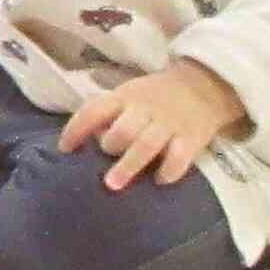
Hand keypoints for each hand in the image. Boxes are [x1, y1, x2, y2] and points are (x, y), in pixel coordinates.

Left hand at [58, 62, 245, 191]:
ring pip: (147, 144)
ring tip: (113, 185)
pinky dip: (169, 170)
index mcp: (125, 97)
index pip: (94, 110)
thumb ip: (107, 114)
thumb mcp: (129, 95)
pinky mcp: (192, 138)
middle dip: (110, 145)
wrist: (204, 85)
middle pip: (123, 129)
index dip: (76, 129)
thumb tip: (83, 141)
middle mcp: (146, 110)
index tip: (64, 149)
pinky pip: (180, 156)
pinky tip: (160, 180)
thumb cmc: (155, 97)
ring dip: (128, 165)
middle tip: (105, 157)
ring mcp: (169, 124)